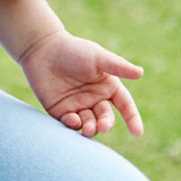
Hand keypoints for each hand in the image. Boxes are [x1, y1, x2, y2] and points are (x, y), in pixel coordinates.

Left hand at [19, 29, 143, 136]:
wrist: (40, 48)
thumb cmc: (71, 49)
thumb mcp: (96, 56)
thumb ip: (117, 66)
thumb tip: (140, 73)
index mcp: (107, 86)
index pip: (124, 105)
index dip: (132, 118)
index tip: (137, 132)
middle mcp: (94, 98)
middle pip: (106, 118)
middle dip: (106, 124)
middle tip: (102, 126)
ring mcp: (77, 105)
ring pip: (89, 124)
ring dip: (91, 128)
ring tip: (89, 128)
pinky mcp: (59, 110)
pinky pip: (70, 123)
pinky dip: (73, 124)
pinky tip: (73, 119)